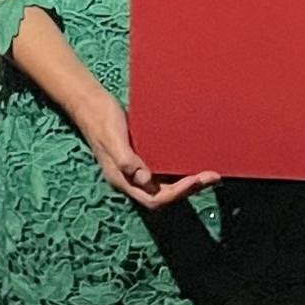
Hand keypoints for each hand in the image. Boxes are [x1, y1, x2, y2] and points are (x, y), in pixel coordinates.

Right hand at [76, 90, 219, 209]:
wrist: (91, 105)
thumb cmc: (101, 120)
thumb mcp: (113, 140)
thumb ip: (127, 161)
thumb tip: (146, 180)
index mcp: (123, 180)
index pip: (155, 198)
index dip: (178, 193)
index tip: (196, 180)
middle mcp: (132, 179)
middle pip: (164, 195)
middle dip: (190, 189)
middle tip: (213, 177)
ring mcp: (137, 170)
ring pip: (166, 185)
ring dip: (188, 182)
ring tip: (209, 174)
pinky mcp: (141, 158)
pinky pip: (163, 171)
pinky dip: (180, 170)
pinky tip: (193, 162)